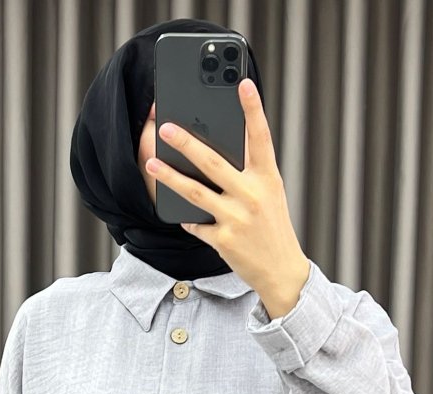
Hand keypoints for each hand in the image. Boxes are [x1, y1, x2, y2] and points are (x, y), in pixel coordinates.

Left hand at [145, 78, 310, 318]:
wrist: (281, 269)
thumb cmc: (271, 226)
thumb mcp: (270, 193)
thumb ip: (250, 172)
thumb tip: (220, 148)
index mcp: (268, 178)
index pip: (260, 137)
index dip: (252, 109)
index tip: (242, 83)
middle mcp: (253, 194)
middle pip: (214, 162)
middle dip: (187, 143)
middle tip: (167, 127)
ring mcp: (237, 218)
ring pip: (195, 192)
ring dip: (169, 177)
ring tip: (151, 163)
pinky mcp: (223, 240)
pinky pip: (195, 224)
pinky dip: (186, 218)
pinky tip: (177, 213)